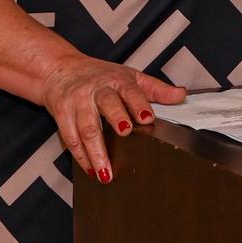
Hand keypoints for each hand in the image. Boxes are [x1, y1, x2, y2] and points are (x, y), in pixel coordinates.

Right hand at [39, 57, 185, 184]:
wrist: (59, 70)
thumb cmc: (98, 76)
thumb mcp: (129, 77)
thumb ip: (155, 89)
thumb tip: (181, 95)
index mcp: (116, 80)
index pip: (129, 91)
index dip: (138, 103)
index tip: (147, 117)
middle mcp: (96, 90)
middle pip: (106, 104)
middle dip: (115, 118)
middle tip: (125, 133)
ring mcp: (78, 102)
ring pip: (87, 127)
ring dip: (96, 151)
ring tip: (106, 172)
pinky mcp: (62, 115)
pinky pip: (71, 138)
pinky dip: (81, 157)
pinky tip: (91, 170)